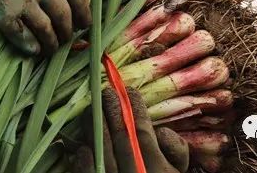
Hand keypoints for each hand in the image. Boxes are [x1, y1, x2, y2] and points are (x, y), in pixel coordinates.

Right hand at [0, 0, 93, 54]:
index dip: (83, 13)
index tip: (85, 24)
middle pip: (63, 16)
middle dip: (68, 31)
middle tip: (67, 38)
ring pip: (46, 29)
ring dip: (51, 43)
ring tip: (51, 48)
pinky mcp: (4, 11)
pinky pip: (21, 35)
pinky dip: (29, 45)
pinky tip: (33, 49)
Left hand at [71, 87, 188, 172]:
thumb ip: (175, 152)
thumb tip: (159, 131)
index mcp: (159, 171)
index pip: (143, 133)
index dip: (135, 109)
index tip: (130, 92)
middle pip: (119, 138)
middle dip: (112, 111)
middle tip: (106, 93)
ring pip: (101, 153)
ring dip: (94, 129)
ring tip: (91, 112)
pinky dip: (83, 162)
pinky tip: (81, 148)